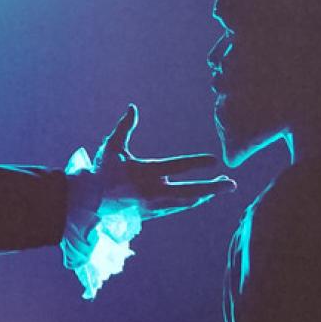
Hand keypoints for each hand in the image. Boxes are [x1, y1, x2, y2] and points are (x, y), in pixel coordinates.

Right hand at [90, 104, 235, 218]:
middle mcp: (153, 191)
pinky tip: (199, 196)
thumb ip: (125, 126)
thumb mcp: (112, 146)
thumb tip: (133, 107)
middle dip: (213, 188)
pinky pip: (176, 207)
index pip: (177, 166)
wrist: (89, 201)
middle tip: (231, 184)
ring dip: (205, 194)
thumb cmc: (102, 170)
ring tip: (219, 187)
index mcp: (145, 172)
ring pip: (186, 201)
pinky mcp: (151, 214)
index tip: (214, 160)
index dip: (197, 163)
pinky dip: (190, 201)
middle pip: (191, 191)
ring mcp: (154, 205)